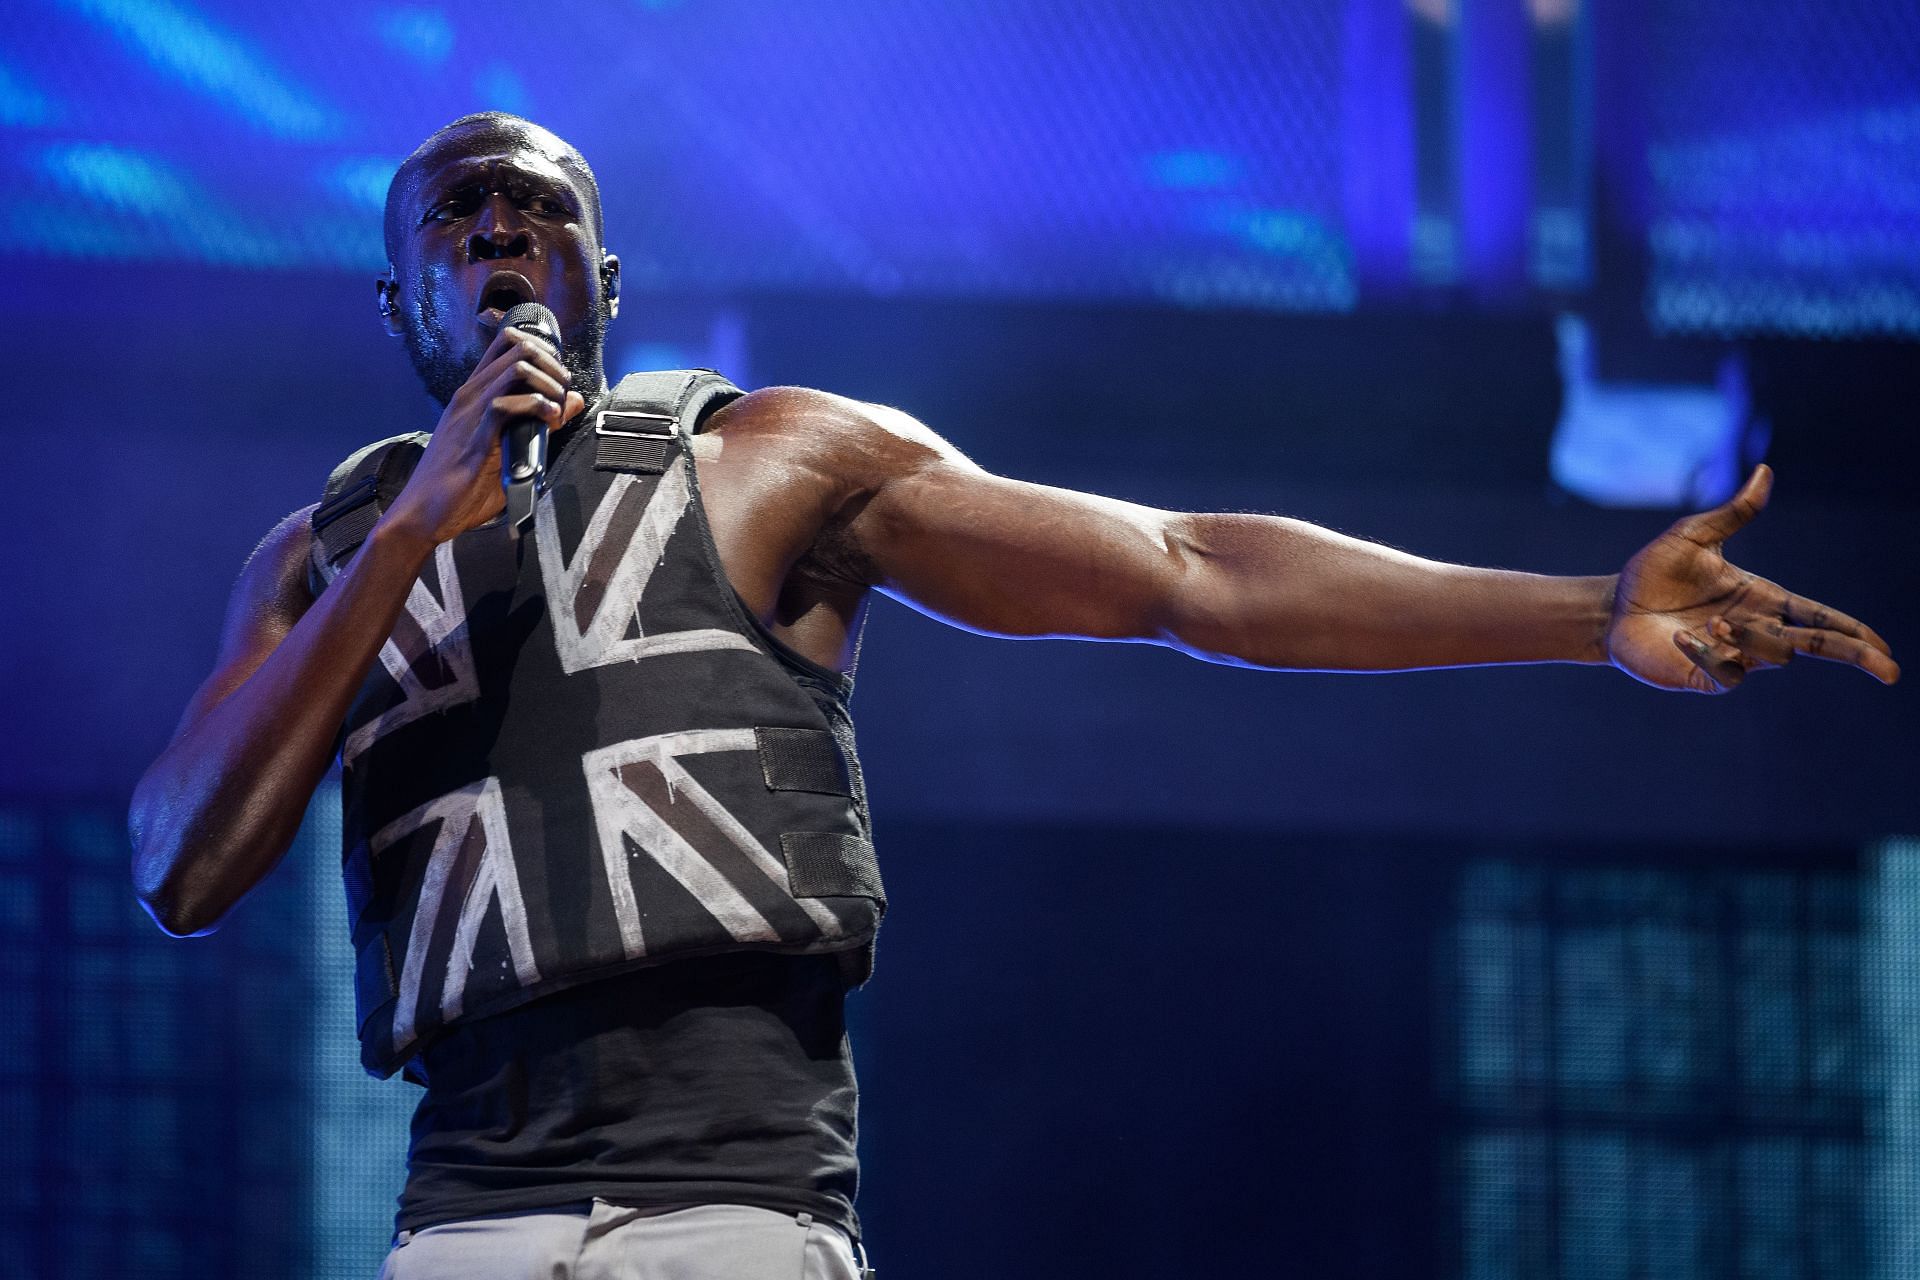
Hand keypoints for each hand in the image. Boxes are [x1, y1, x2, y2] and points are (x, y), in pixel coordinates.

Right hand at [382, 327, 585, 547]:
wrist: (423, 512)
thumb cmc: (460, 484)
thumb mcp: (506, 444)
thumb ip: (538, 421)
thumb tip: (573, 401)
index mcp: (473, 394)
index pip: (506, 345)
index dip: (541, 349)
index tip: (558, 374)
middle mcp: (470, 395)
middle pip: (519, 349)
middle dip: (552, 364)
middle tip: (564, 389)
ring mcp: (470, 412)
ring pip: (516, 369)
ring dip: (547, 382)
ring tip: (558, 405)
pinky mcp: (476, 436)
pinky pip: (506, 405)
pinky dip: (535, 406)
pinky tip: (548, 418)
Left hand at [1606, 465, 1898, 692]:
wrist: (1613, 607)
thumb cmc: (1654, 573)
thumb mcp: (1693, 537)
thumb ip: (1733, 513)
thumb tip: (1764, 472)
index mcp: (1764, 599)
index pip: (1820, 617)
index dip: (1853, 632)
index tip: (1883, 647)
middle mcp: (1757, 630)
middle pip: (1817, 646)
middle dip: (1853, 655)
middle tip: (1887, 669)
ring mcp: (1735, 657)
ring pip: (1773, 655)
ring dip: (1750, 637)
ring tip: (1709, 622)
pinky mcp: (1708, 676)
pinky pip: (1727, 671)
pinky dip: (1709, 653)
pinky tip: (1682, 638)